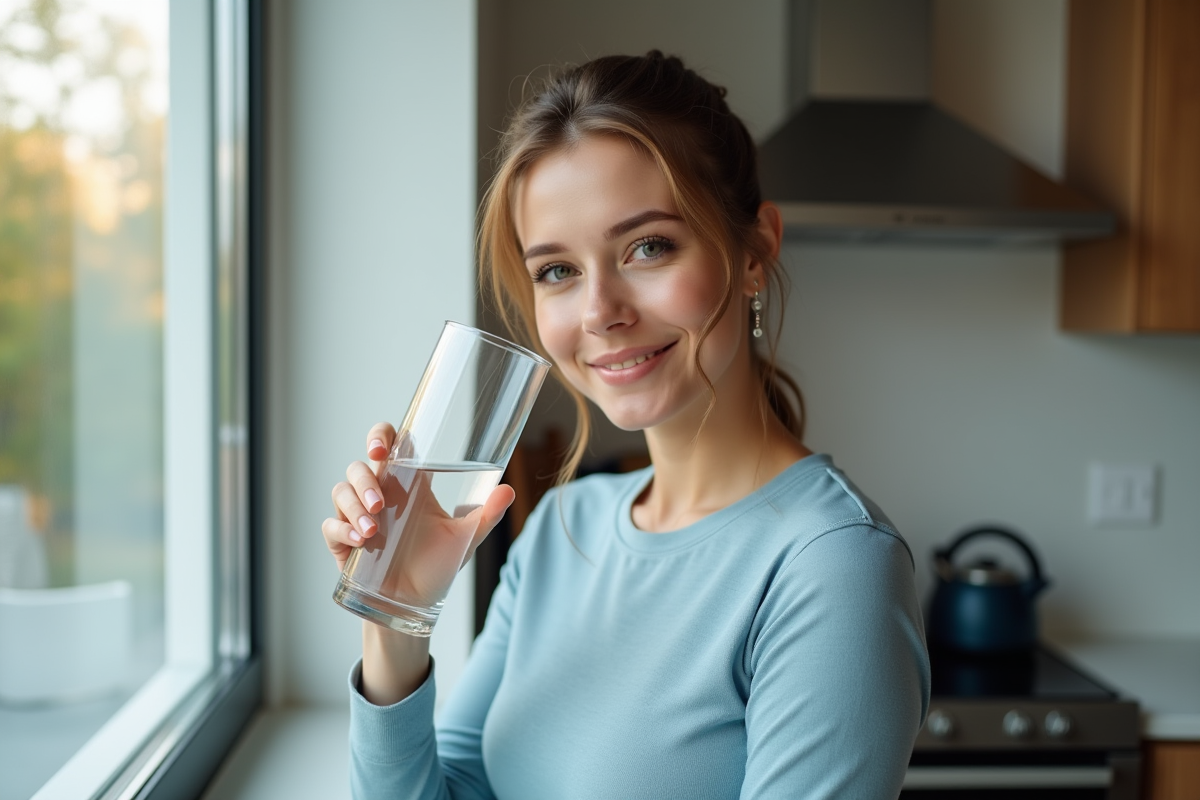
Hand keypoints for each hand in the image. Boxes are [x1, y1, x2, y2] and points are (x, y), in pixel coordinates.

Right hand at [321, 422, 514, 579]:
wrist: (416, 606)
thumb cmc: (437, 566)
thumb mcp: (465, 538)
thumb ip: (487, 514)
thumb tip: (509, 490)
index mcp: (408, 486)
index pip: (389, 446)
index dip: (380, 436)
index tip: (382, 448)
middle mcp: (381, 495)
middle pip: (360, 467)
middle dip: (364, 478)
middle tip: (380, 500)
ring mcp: (358, 517)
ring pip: (341, 491)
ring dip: (354, 505)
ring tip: (373, 529)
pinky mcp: (342, 542)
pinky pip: (330, 525)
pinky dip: (341, 529)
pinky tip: (359, 541)